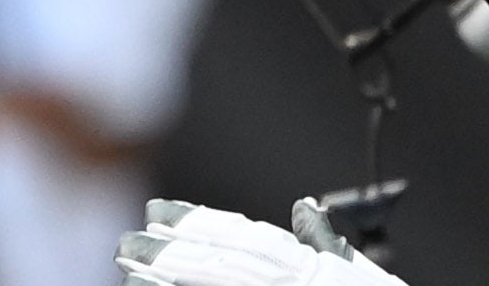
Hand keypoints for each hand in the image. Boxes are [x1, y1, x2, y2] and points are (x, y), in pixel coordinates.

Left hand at [118, 199, 410, 285]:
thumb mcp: (361, 277)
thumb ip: (328, 244)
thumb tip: (304, 209)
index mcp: (314, 266)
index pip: (246, 236)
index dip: (200, 221)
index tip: (159, 210)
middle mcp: (300, 282)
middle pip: (222, 261)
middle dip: (172, 250)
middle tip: (127, 239)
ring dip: (170, 280)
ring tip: (128, 268)